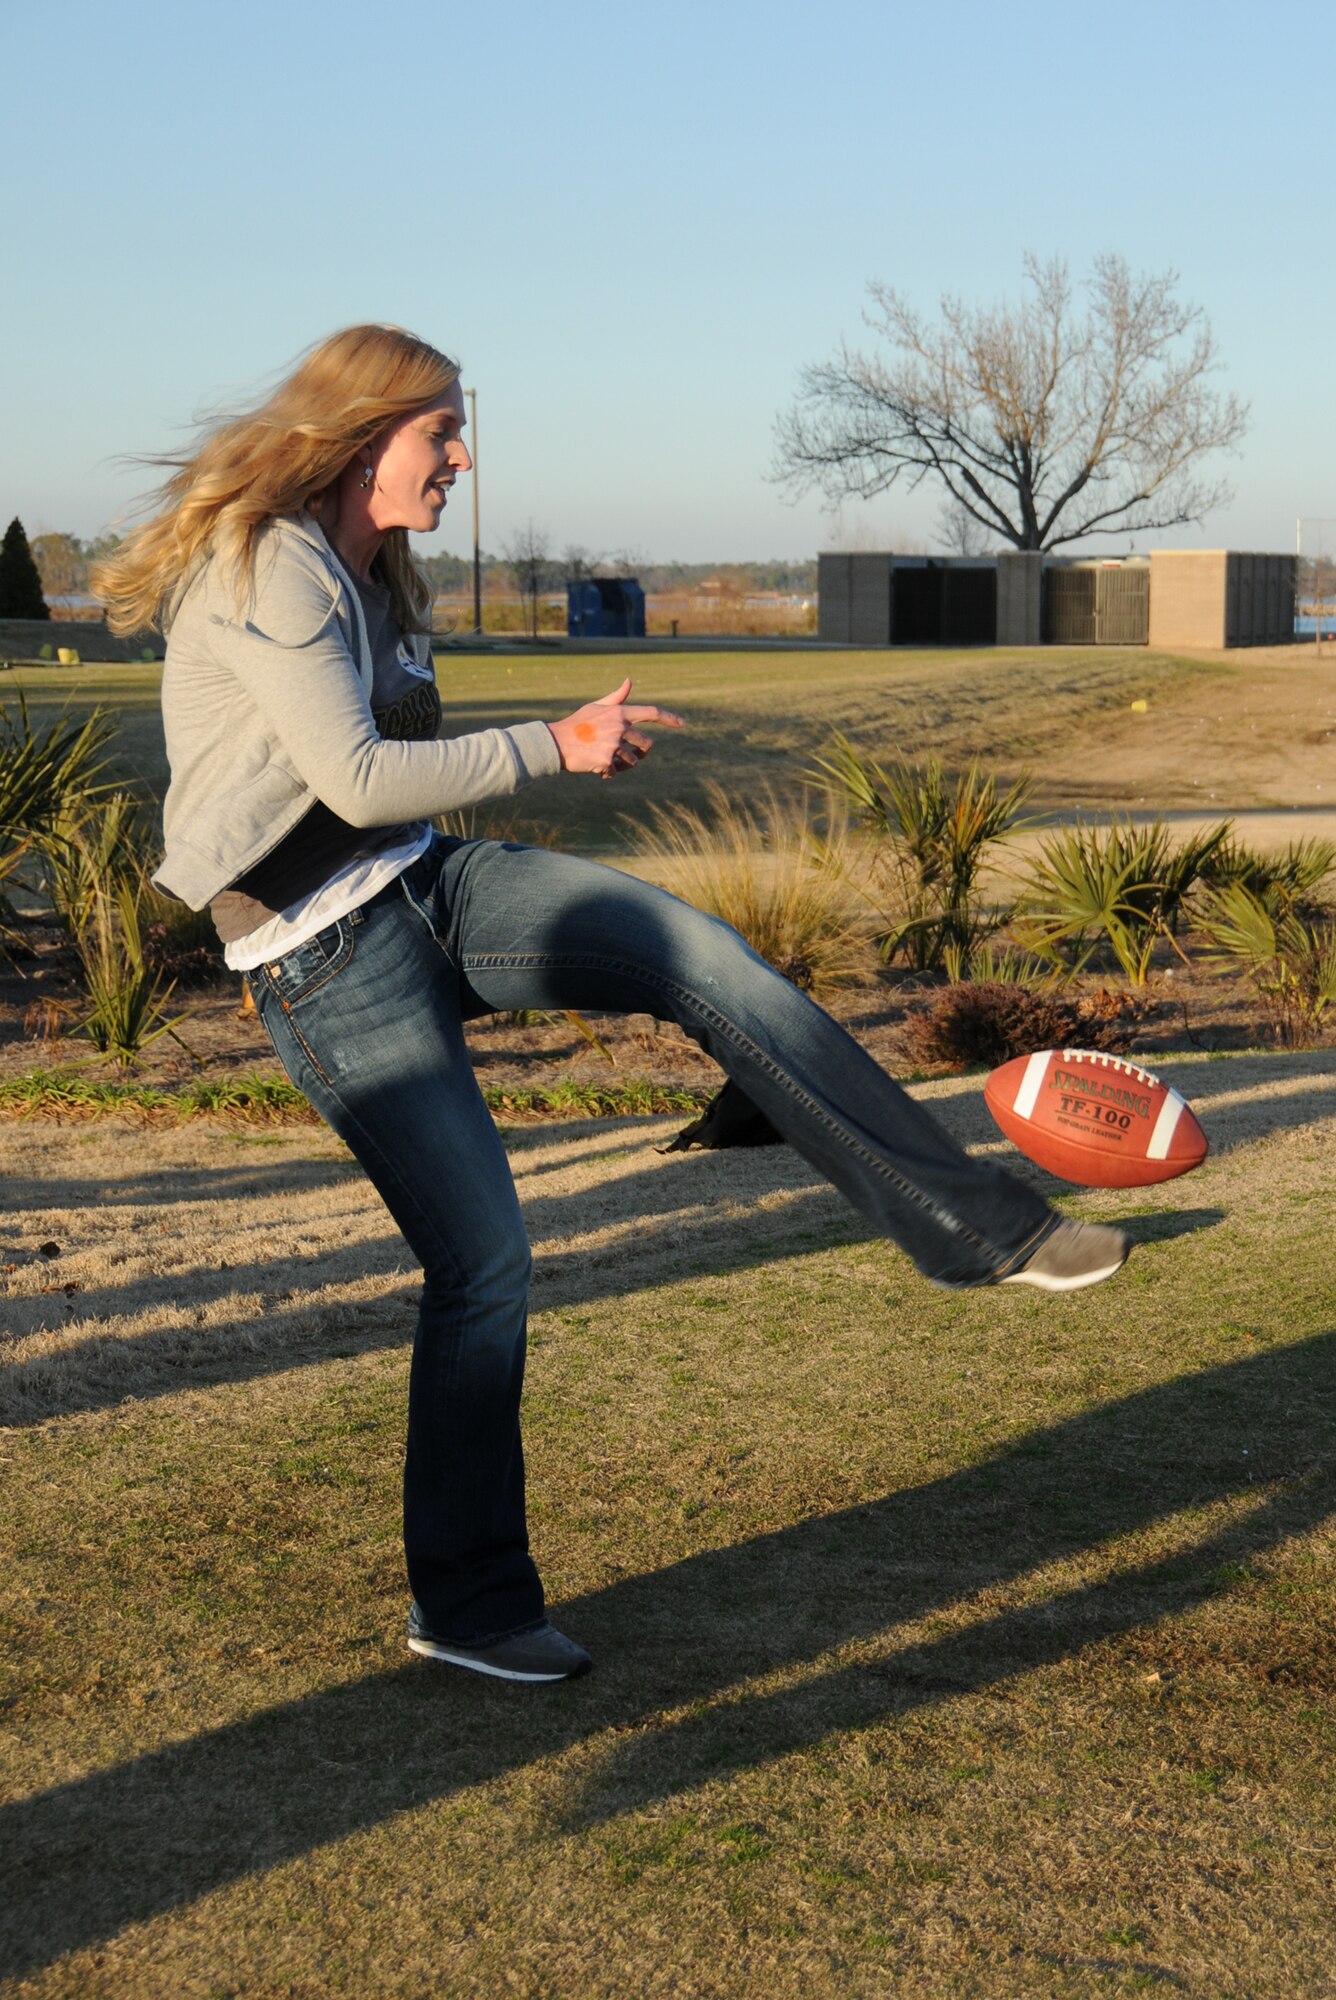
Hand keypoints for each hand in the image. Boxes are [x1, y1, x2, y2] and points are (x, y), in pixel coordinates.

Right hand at [548, 678, 684, 778]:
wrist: (556, 742)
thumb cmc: (576, 723)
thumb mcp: (596, 707)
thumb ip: (616, 698)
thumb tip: (630, 681)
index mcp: (619, 712)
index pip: (651, 712)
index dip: (669, 718)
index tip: (683, 724)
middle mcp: (619, 727)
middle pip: (647, 744)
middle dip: (641, 751)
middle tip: (632, 755)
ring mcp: (613, 744)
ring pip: (633, 761)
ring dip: (622, 763)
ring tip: (607, 759)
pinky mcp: (606, 761)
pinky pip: (616, 771)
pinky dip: (608, 772)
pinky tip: (596, 767)